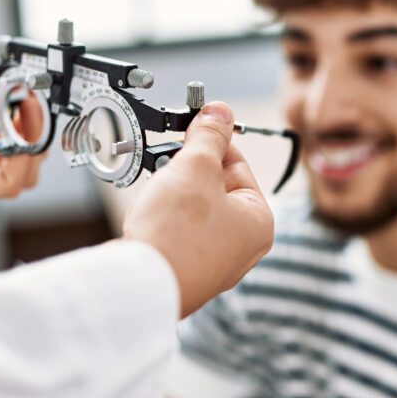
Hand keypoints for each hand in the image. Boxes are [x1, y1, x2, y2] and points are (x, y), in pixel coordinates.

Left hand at [0, 64, 43, 199]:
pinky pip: (7, 184)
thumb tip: (10, 75)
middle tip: (34, 108)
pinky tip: (18, 135)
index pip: (16, 135)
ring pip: (24, 178)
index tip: (32, 92)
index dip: (31, 116)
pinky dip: (24, 163)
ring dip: (36, 149)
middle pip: (26, 161)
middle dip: (40, 135)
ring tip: (28, 121)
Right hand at [122, 102, 273, 316]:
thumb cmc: (176, 234)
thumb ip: (209, 135)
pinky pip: (179, 233)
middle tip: (168, 159)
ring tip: (157, 189)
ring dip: (174, 193)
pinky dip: (164, 218)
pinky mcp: (185, 272)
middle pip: (216, 188)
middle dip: (188, 170)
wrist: (138, 286)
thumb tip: (220, 111)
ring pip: (195, 211)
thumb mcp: (195, 167)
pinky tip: (150, 215)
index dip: (211, 141)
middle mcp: (241, 247)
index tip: (189, 126)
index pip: (238, 164)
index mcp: (258, 222)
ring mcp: (212, 263)